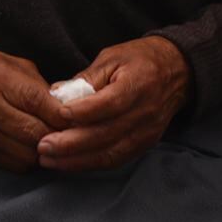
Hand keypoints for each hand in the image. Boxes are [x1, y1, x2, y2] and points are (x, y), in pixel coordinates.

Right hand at [0, 46, 71, 172]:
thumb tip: (70, 111)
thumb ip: (42, 88)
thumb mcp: (17, 66)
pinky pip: (13, 164)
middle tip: (74, 134)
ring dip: (45, 151)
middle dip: (60, 136)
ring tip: (55, 142)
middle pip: (35, 132)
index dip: (64, 115)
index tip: (80, 118)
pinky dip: (29, 160)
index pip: (39, 102)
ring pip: (27, 153)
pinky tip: (35, 148)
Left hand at [37, 36, 190, 172]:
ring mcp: (146, 132)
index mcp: (137, 84)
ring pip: (109, 153)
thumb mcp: (113, 57)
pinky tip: (69, 163)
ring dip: (76, 160)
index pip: (108, 103)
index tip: (57, 115)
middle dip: (70, 144)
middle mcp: (144, 112)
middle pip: (105, 134)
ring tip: (49, 159)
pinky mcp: (144, 144)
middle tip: (43, 145)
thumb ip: (86, 78)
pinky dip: (90, 164)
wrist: (177, 72)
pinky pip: (115, 160)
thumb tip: (56, 94)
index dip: (82, 112)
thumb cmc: (140, 60)